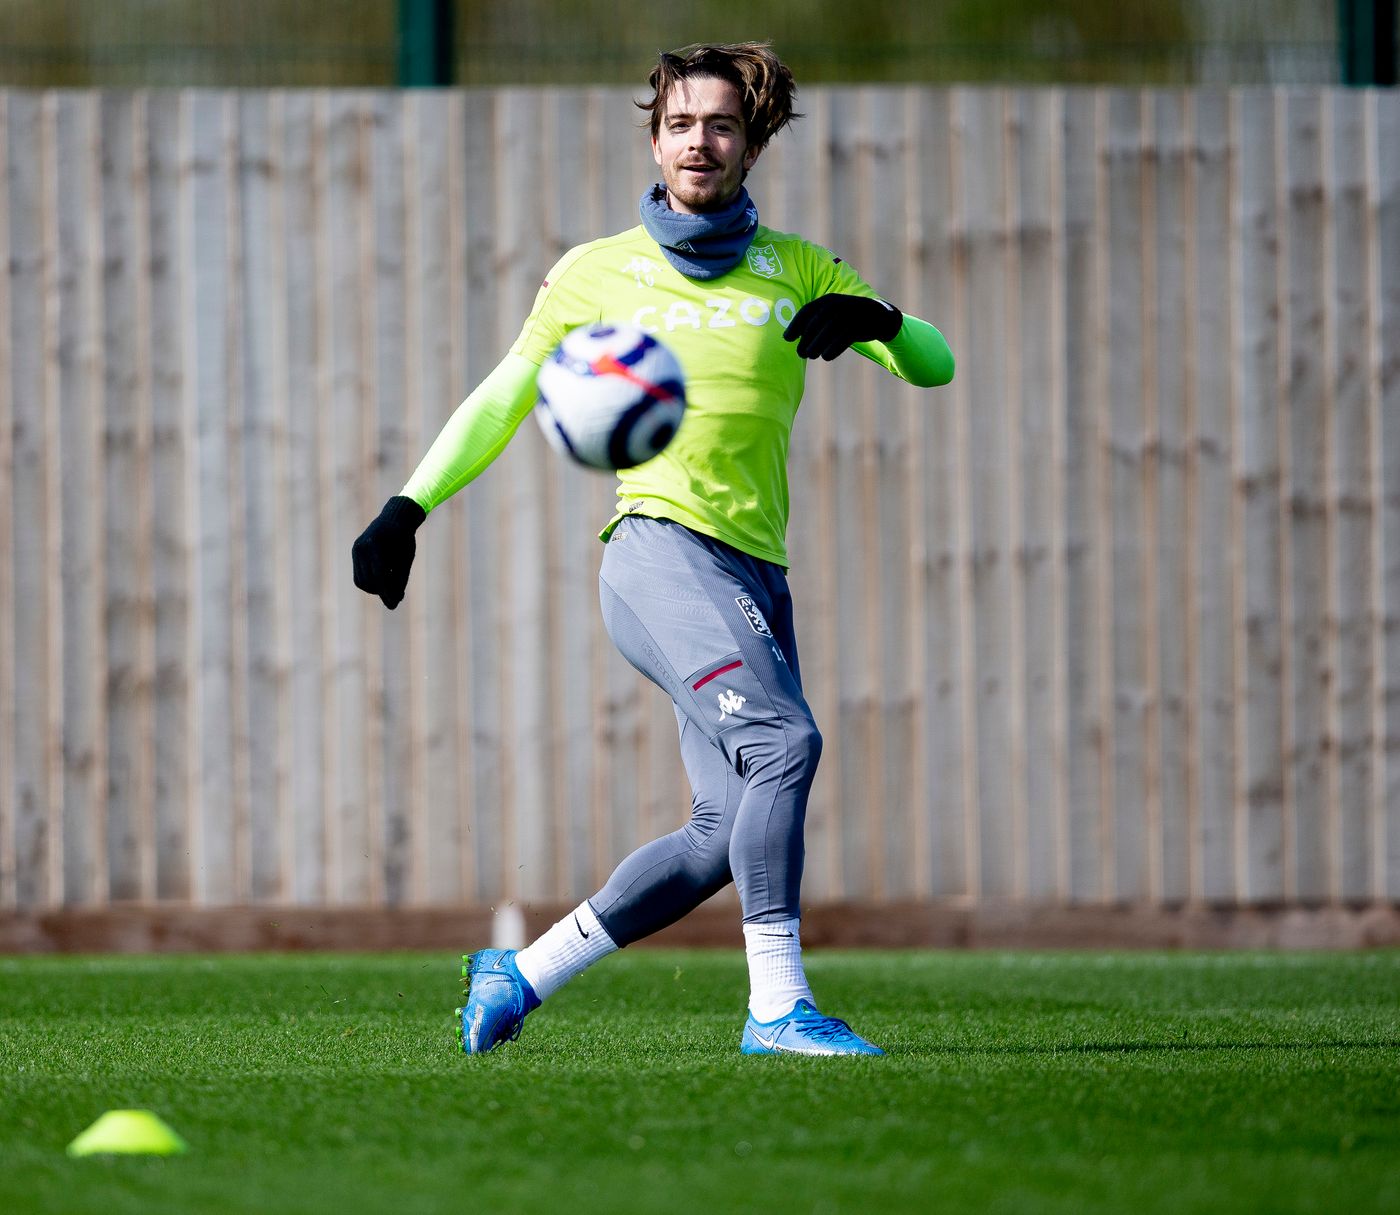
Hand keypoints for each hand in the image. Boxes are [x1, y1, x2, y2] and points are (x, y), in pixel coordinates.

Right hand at [352, 496, 426, 609]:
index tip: (394, 603)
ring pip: (361, 582)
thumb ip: (400, 581)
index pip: (378, 576)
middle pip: (368, 581)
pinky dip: (371, 581)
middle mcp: (361, 548)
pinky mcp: (355, 554)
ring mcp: (355, 551)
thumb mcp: (406, 560)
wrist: (395, 518)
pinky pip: (359, 576)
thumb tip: (393, 604)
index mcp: (374, 545)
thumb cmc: (404, 538)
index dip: (386, 592)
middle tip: (398, 593)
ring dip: (376, 588)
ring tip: (392, 580)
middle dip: (382, 591)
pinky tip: (385, 576)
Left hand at [783, 293, 902, 360]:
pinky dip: (833, 348)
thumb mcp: (832, 314)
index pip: (807, 311)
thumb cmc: (848, 318)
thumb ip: (813, 322)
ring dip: (817, 346)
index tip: (786, 338)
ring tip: (812, 356)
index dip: (795, 325)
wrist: (878, 317)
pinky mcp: (860, 326)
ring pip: (829, 332)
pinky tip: (826, 357)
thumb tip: (789, 336)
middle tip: (800, 353)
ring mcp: (849, 314)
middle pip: (816, 323)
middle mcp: (838, 305)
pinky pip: (843, 338)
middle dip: (806, 339)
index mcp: (828, 300)